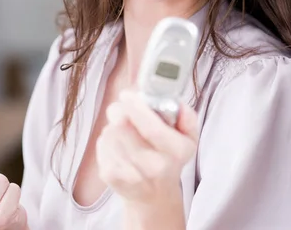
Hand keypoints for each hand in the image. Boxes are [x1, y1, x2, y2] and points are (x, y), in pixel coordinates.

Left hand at [96, 90, 197, 205]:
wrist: (154, 195)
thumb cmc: (170, 158)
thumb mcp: (188, 137)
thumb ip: (186, 116)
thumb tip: (175, 102)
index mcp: (176, 152)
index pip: (152, 129)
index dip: (136, 108)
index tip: (127, 95)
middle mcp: (154, 166)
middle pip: (124, 126)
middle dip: (120, 109)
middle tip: (125, 106)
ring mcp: (130, 173)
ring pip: (110, 132)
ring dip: (114, 123)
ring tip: (125, 128)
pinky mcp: (110, 176)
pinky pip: (102, 143)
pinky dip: (107, 137)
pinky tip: (118, 142)